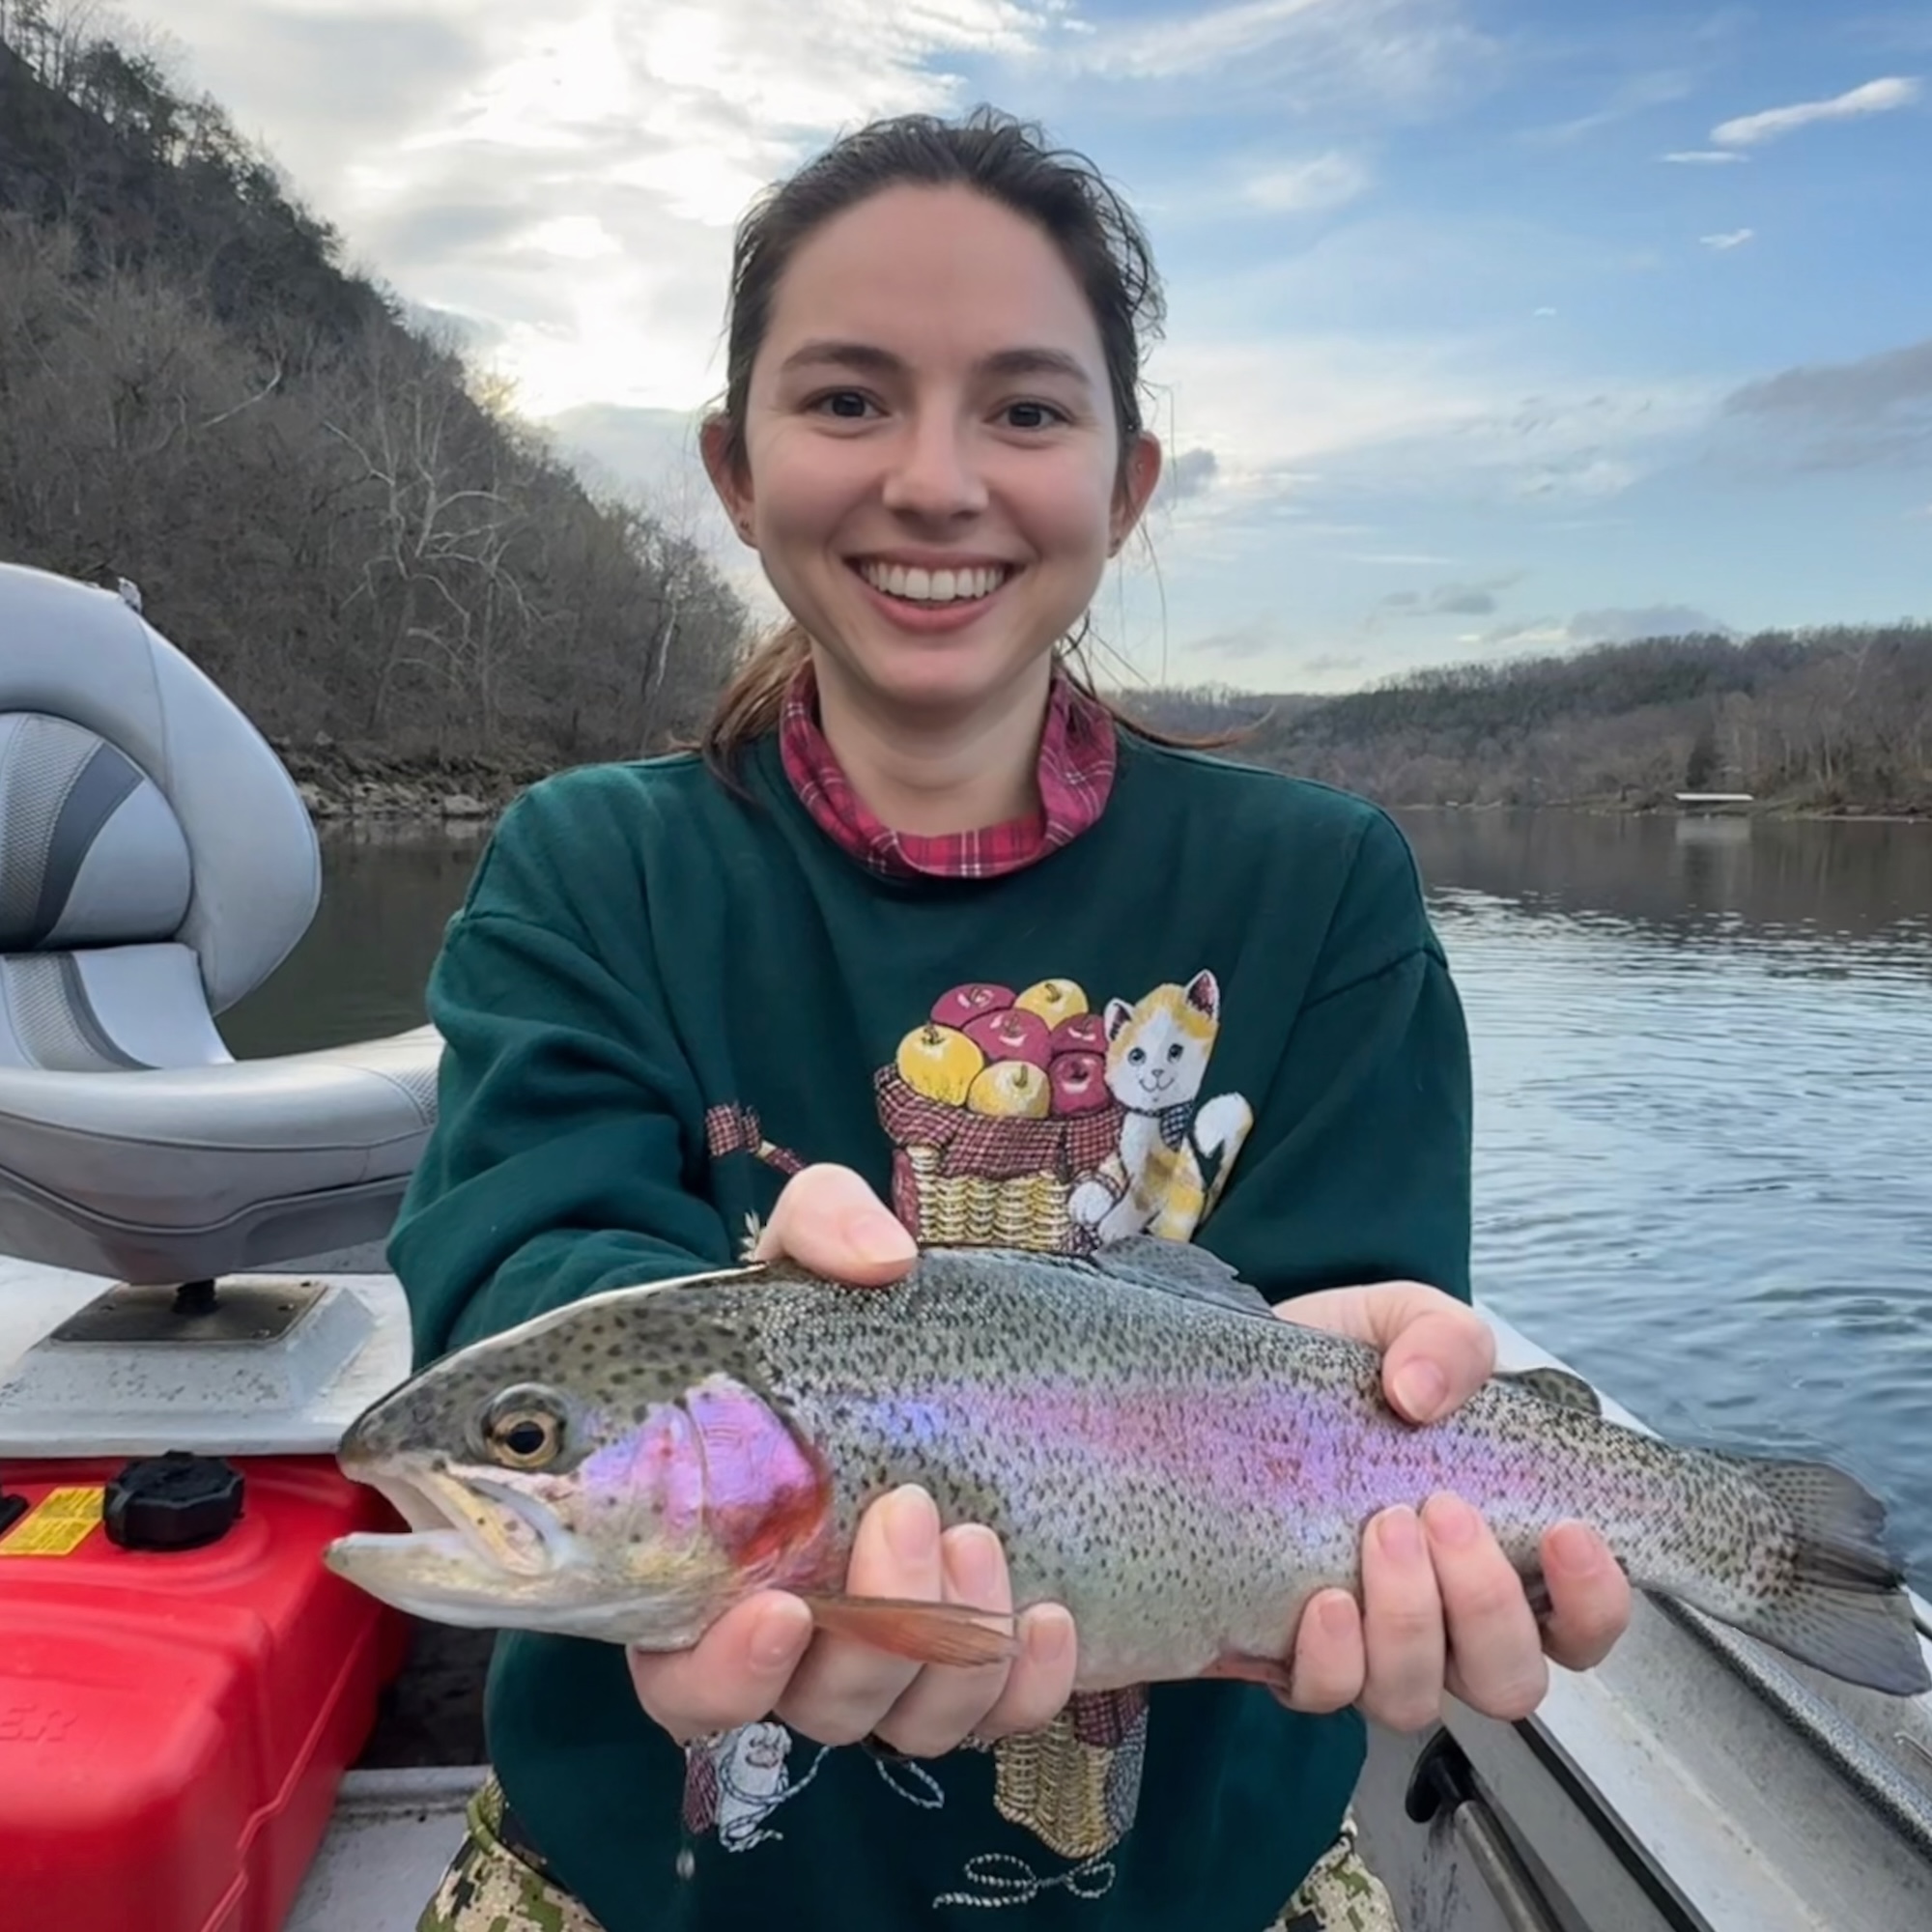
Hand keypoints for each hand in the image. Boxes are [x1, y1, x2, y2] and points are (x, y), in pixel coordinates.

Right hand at [626, 1164, 1077, 1754]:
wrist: (914, 1355)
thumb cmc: (824, 1319)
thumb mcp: (807, 1253)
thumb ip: (821, 1227)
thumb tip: (883, 1258)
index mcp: (715, 1577)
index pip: (685, 1681)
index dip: (723, 1673)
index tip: (778, 1610)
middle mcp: (800, 1644)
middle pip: (818, 1705)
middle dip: (872, 1633)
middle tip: (909, 1511)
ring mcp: (892, 1663)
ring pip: (910, 1721)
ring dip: (948, 1652)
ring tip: (980, 1536)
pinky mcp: (976, 1665)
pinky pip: (1000, 1715)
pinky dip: (1026, 1685)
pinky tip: (1052, 1617)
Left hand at [1276, 1280, 1632, 1730]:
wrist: (1225, 1381)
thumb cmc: (1335, 1368)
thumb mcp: (1399, 1324)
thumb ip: (1442, 1339)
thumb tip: (1422, 1391)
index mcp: (1498, 1552)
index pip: (1582, 1626)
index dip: (1594, 1602)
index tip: (1568, 1532)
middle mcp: (1445, 1621)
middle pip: (1508, 1680)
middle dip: (1488, 1606)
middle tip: (1444, 1510)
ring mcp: (1369, 1645)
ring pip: (1417, 1698)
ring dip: (1410, 1624)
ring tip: (1383, 1530)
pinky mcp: (1293, 1652)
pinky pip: (1324, 1695)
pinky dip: (1333, 1659)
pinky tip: (1324, 1599)